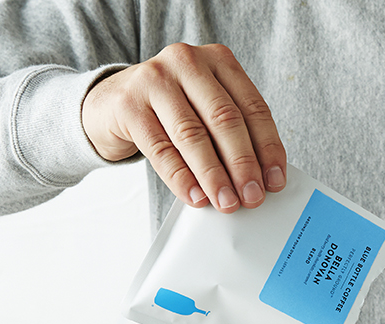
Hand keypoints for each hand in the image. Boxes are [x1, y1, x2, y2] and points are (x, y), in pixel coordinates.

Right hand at [81, 42, 286, 212]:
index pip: (253, 107)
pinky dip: (181, 178)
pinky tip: (196, 197)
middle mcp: (187, 62)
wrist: (110, 104)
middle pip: (224, 119)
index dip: (267, 147)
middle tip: (252, 196)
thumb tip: (260, 179)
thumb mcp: (205, 110)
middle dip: (243, 164)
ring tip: (226, 202)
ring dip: (214, 175)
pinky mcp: (128, 104)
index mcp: (218, 60)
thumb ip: (231, 134)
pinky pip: (161, 149)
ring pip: (193, 135)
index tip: (275, 180)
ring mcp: (154, 79)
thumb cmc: (170, 112)